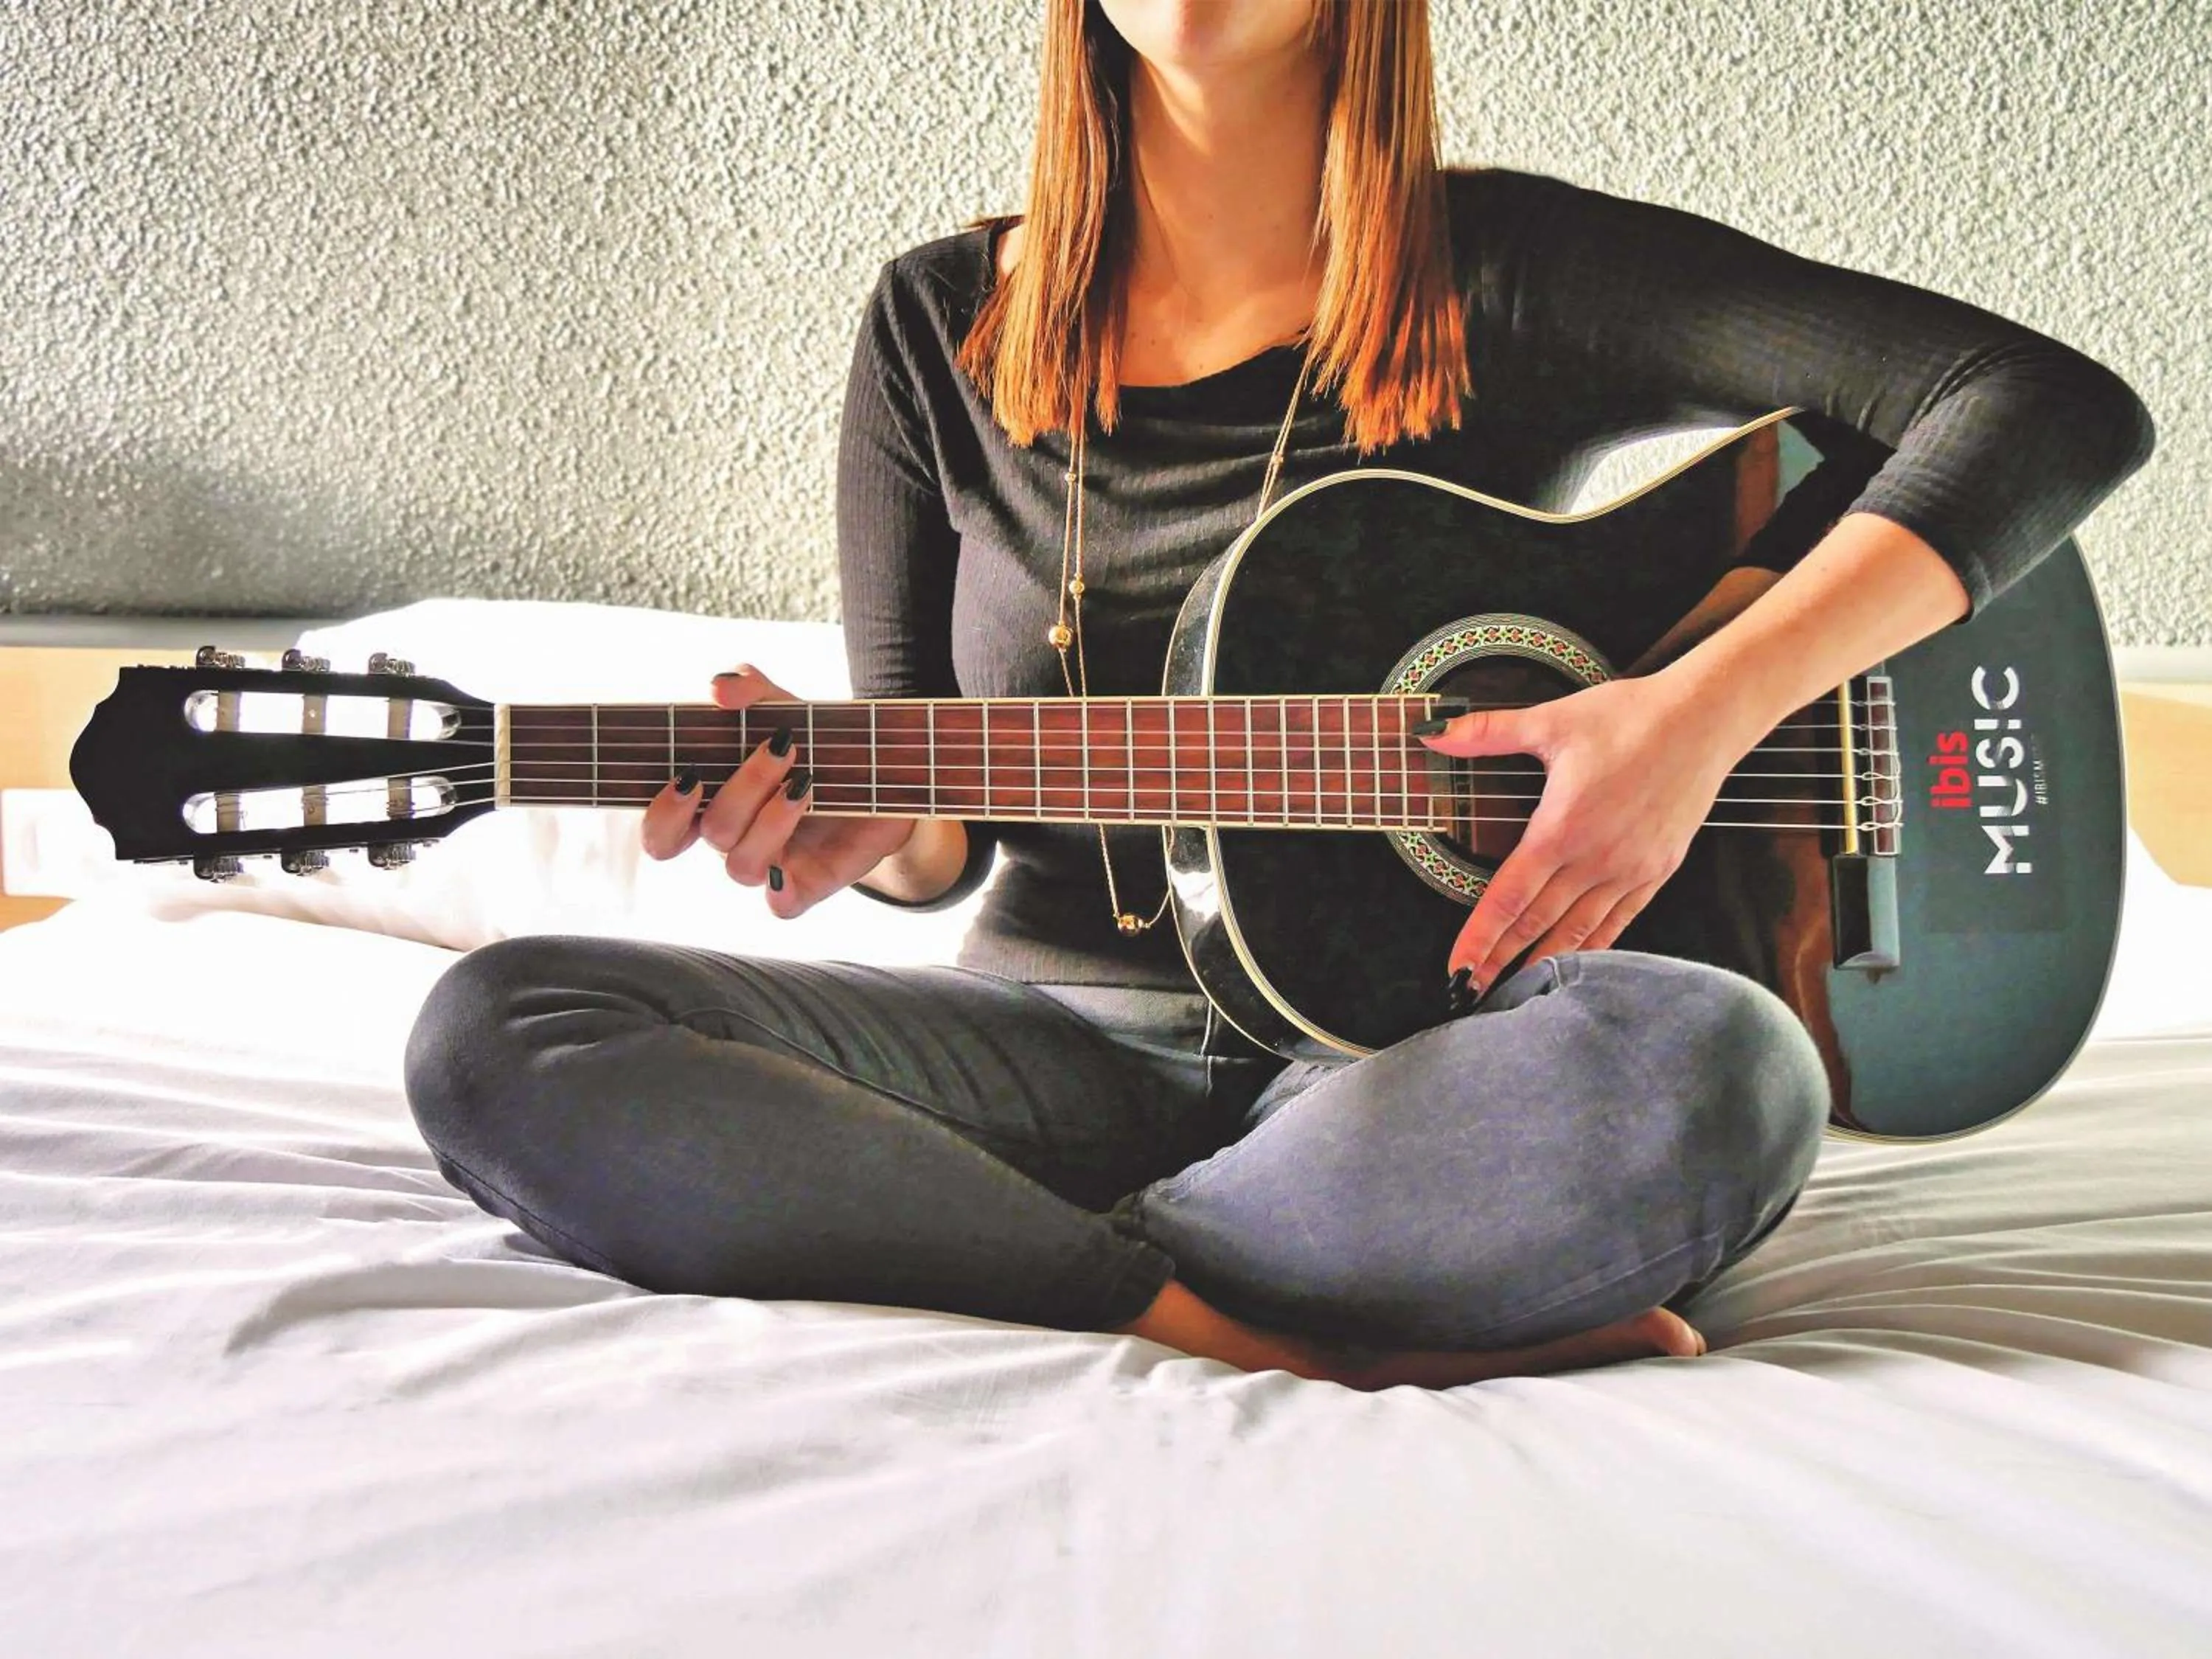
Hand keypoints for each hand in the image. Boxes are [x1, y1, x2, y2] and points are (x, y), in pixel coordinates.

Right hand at [640, 664, 919, 917]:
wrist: (885, 773)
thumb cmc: (818, 742)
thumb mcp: (788, 708)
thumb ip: (752, 693)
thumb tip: (719, 687)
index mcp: (714, 803)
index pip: (663, 830)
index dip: (664, 814)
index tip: (691, 777)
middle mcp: (735, 839)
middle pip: (712, 833)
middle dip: (742, 789)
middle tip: (782, 749)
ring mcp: (770, 864)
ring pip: (742, 866)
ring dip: (770, 822)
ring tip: (806, 783)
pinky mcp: (807, 884)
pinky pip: (781, 906)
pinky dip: (779, 895)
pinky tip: (786, 875)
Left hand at [1416, 667, 1756, 994]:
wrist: (1704, 720)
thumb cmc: (1630, 717)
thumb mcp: (1551, 720)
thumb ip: (1487, 731)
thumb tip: (1433, 730)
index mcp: (1560, 828)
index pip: (1508, 897)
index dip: (1479, 937)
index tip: (1456, 968)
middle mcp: (1594, 859)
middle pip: (1537, 924)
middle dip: (1501, 961)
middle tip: (1472, 992)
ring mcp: (1630, 870)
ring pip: (1578, 932)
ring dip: (1544, 964)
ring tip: (1516, 990)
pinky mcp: (1657, 871)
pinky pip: (1619, 921)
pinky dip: (1594, 947)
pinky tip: (1578, 964)